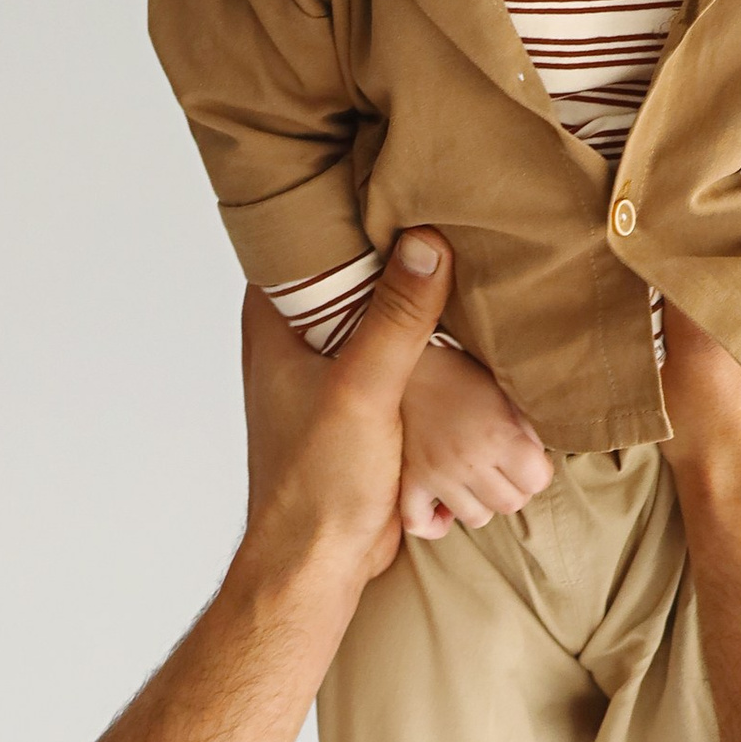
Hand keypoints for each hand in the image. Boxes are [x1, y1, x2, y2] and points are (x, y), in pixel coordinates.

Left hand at [240, 235, 454, 586]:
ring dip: (416, 301)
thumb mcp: (361, 392)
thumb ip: (396, 320)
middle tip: (443, 206)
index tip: (389, 177)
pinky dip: (425, 344)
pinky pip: (396, 356)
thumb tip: (427, 244)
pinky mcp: (360, 404)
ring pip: (375, 315)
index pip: (301, 239)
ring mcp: (328, 371)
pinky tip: (466, 325)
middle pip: (347, 272)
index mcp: (274, 324)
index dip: (341, 207)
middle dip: (392, 251)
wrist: (317, 565)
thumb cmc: (317, 484)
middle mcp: (294, 340)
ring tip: (465, 254)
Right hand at [397, 343, 554, 539]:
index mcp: (497, 435)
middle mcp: (467, 461)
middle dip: (514, 488)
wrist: (408, 368)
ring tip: (475, 481)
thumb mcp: (505, 395)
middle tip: (503, 469)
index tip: (528, 459)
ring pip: (477, 518)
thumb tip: (537, 465)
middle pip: (510, 504)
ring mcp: (435, 475)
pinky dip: (435, 522)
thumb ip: (526, 432)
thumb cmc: (462, 379)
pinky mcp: (408, 481)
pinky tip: (444, 505)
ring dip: (481, 502)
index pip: (537, 480)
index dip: (538, 470)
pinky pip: (421, 524)